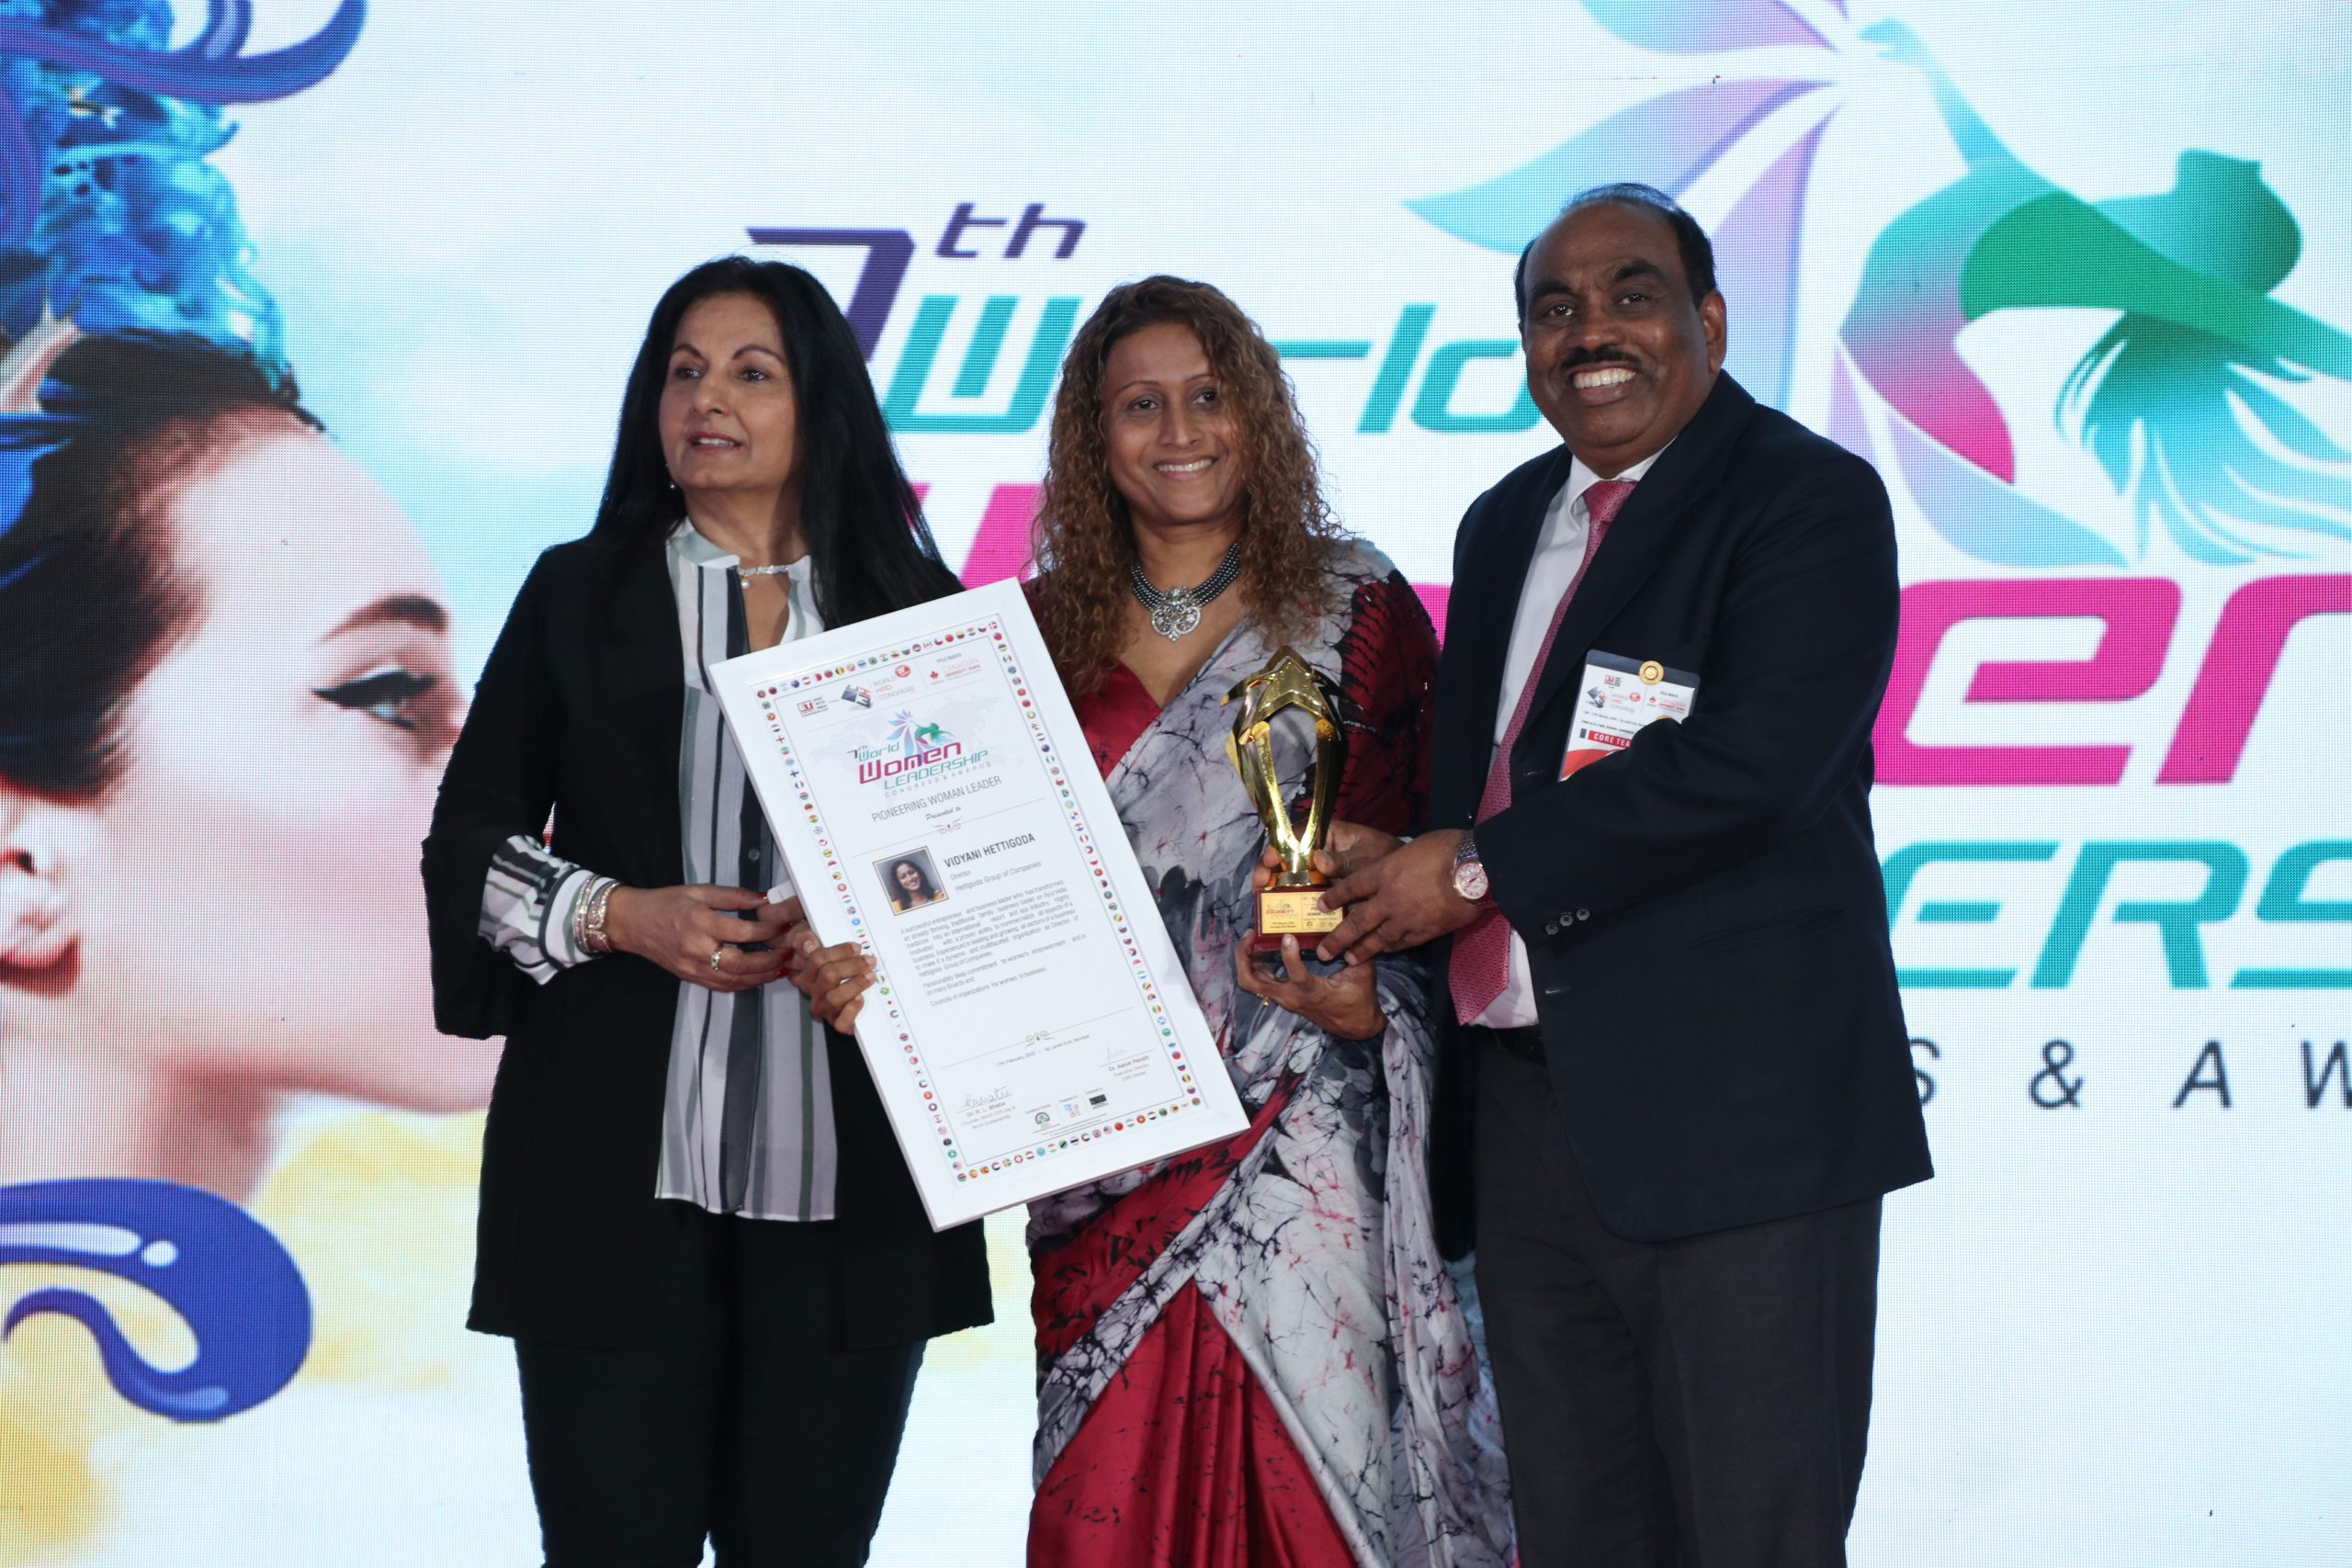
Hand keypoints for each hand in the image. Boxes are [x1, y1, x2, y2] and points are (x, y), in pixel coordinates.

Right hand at [603, 884, 793, 991]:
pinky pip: (720, 986)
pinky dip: (742, 984)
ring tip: (779, 968)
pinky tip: (756, 978)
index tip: (782, 928)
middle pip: (740, 963)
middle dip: (768, 961)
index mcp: (699, 922)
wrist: (632, 923)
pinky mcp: (689, 977)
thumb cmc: (665, 903)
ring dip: (760, 977)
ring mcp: (692, 967)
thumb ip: (733, 896)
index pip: (741, 932)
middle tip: (787, 954)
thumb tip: (763, 900)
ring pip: (732, 980)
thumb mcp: (699, 890)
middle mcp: (696, 949)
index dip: (766, 932)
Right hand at [781, 917, 875, 1033]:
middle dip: (851, 965)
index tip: (857, 947)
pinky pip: (840, 1022)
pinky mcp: (838, 1023)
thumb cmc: (836, 966)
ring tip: (870, 976)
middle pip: (828, 976)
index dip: (839, 952)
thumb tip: (810, 944)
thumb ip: (806, 939)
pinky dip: (851, 1011)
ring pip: (834, 997)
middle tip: (870, 960)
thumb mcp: (816, 945)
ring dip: (854, 984)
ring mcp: (825, 1009)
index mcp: (808, 973)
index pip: (817, 960)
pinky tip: (861, 999)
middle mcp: (814, 992)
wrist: (849, 997)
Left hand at [1233, 936, 1384, 1040]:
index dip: (1289, 955)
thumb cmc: (1360, 1001)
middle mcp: (1291, 997)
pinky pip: (1261, 981)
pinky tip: (1262, 946)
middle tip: (1251, 933)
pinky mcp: (1283, 996)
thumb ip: (1356, 949)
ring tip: (1253, 936)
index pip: (1296, 976)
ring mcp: (1284, 998)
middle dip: (1244, 955)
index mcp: (1312, 993)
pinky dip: (1255, 964)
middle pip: (1252, 981)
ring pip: (1251, 982)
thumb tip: (1352, 924)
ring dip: (1246, 959)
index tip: (1289, 936)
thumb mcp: (1363, 973)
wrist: (1356, 1026)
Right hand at [1251, 819, 1405, 891]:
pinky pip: (1304, 896)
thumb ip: (1345, 860)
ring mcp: (1319, 873)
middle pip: (1286, 857)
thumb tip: (1319, 859)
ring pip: (1290, 877)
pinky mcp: (1323, 891)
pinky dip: (1292, 905)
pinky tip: (1282, 915)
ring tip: (1263, 901)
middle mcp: (1318, 852)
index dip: (1279, 845)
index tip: (1270, 860)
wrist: (1406, 879)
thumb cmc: (1387, 858)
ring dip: (1274, 888)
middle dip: (1268, 869)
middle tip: (1259, 884)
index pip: (1296, 834)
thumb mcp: (1368, 857)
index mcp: (1328, 834)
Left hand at [1313, 828, 1481, 964]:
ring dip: (1362, 950)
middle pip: (1357, 922)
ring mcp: (1406, 918)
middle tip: (1323, 952)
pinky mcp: (1426, 931)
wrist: (1475, 870)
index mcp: (1384, 872)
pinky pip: (1403, 943)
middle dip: (1338, 938)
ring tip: (1349, 959)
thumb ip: (1397, 861)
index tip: (1321, 906)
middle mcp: (1389, 899)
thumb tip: (1395, 868)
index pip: (1351, 887)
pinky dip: (1391, 948)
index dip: (1335, 898)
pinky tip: (1385, 952)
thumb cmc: (1446, 849)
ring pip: (1378, 939)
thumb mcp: (1412, 847)